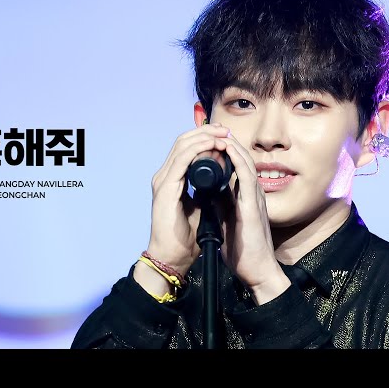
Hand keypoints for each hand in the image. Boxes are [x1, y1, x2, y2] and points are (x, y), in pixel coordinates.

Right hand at [144, 122, 230, 276]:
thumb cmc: (186, 238)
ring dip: (204, 136)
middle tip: (226, 130)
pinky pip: (183, 158)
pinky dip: (199, 148)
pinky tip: (213, 145)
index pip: (187, 149)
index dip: (205, 138)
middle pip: (183, 141)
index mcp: (172, 179)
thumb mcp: (201, 207)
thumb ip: (206, 191)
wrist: (173, 257)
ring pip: (183, 145)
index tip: (225, 136)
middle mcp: (165, 176)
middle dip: (206, 132)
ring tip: (222, 134)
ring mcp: (163, 180)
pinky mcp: (165, 187)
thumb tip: (221, 178)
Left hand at [217, 134, 291, 304]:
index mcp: (242, 196)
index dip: (220, 150)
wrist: (256, 271)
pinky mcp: (253, 205)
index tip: (206, 140)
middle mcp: (250, 192)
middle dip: (224, 142)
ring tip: (218, 130)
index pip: (232, 165)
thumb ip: (219, 204)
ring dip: (230, 144)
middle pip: (239, 158)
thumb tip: (205, 191)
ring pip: (244, 161)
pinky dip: (237, 158)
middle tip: (211, 128)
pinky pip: (245, 175)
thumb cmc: (242, 250)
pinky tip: (226, 146)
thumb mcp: (225, 221)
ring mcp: (254, 197)